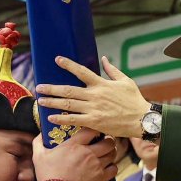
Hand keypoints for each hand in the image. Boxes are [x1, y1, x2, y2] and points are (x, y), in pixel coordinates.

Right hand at [32, 128, 116, 180]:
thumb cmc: (48, 176)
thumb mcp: (39, 156)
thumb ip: (39, 142)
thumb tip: (40, 134)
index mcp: (74, 145)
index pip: (91, 130)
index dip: (95, 130)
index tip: (94, 133)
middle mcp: (88, 153)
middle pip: (107, 141)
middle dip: (108, 140)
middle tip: (104, 143)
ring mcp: (96, 165)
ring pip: (112, 154)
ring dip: (111, 153)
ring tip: (107, 154)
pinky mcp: (101, 178)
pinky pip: (114, 168)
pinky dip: (112, 167)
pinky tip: (107, 168)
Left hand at [35, 56, 151, 137]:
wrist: (142, 119)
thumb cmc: (134, 100)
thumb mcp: (125, 81)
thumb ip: (112, 70)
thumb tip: (104, 59)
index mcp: (101, 84)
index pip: (81, 71)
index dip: (68, 65)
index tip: (57, 60)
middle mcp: (94, 95)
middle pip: (68, 90)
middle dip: (52, 88)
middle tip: (39, 88)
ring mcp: (93, 109)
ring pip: (68, 105)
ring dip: (53, 102)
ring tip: (41, 101)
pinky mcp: (94, 122)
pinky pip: (74, 120)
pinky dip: (61, 119)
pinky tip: (51, 118)